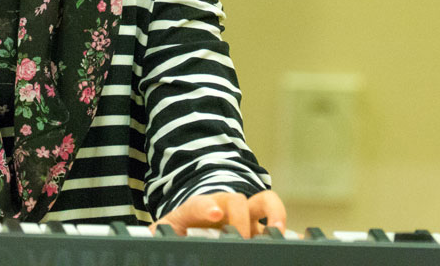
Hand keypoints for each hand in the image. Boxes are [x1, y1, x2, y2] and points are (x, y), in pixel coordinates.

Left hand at [152, 189, 286, 238]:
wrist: (195, 220)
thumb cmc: (181, 228)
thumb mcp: (167, 231)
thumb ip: (161, 233)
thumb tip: (153, 238)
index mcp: (195, 209)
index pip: (198, 204)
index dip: (205, 206)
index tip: (214, 213)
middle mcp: (223, 206)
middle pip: (233, 200)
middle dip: (239, 217)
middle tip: (241, 238)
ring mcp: (243, 213)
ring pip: (262, 201)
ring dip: (271, 212)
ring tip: (275, 231)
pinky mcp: (258, 223)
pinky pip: (274, 215)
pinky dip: (281, 220)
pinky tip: (286, 235)